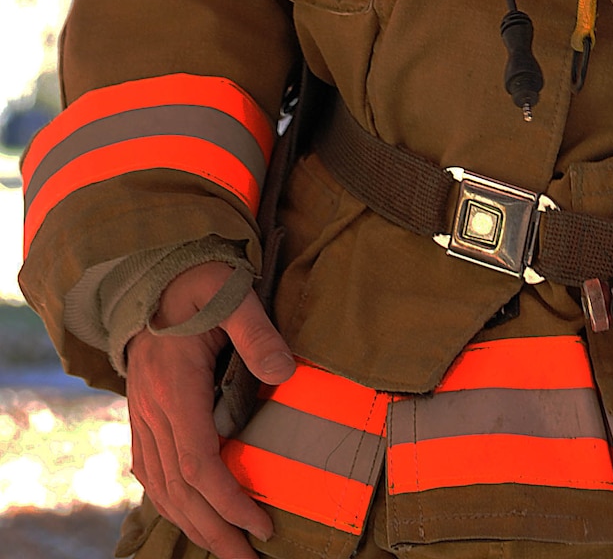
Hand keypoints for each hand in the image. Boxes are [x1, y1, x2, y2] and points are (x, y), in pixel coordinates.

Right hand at [126, 260, 294, 558]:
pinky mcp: (142, 412)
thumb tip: (285, 374)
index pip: (197, 462)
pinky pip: (149, 470)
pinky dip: (168, 500)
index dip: (227, 500)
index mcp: (174, 386)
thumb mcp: (232, 294)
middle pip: (177, 488)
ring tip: (223, 547)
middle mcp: (151, 408)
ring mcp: (142, 412)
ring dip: (189, 523)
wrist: (153, 268)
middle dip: (211, 530)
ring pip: (158, 485)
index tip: (259, 523)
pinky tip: (188, 514)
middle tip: (246, 557)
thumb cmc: (198, 279)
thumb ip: (257, 333)